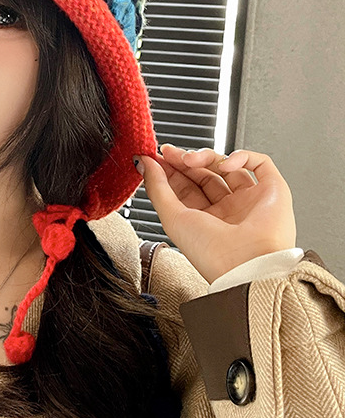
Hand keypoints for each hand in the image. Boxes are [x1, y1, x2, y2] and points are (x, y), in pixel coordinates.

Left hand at [133, 144, 296, 283]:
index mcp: (204, 222)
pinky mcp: (273, 192)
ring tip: (190, 159)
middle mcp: (227, 211)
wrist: (248, 264)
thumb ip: (157, 189)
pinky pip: (259, 163)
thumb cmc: (211, 252)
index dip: (171, 170)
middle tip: (170, 152)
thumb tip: (144, 163)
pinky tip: (225, 164)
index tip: (155, 157)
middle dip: (185, 160)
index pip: (186, 188)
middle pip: (204, 175)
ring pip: (228, 166)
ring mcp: (250, 201)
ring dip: (207, 157)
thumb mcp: (172, 218)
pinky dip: (242, 156)